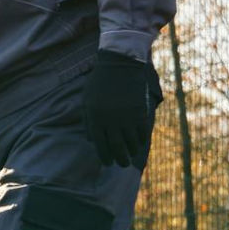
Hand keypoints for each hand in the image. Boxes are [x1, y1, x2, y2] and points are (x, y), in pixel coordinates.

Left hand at [82, 50, 156, 167]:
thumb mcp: (87, 100)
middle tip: (121, 164)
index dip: (104, 156)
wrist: (120, 65)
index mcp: (95, 117)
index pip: (100, 144)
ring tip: (130, 156)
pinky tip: (139, 145)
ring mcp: (126, 116)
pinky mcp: (139, 111)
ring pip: (130, 142)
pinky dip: (140, 141)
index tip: (107, 162)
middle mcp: (110, 119)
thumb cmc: (100, 83)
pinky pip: (141, 132)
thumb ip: (88, 121)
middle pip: (116, 147)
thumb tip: (91, 141)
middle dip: (119, 159)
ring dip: (131, 152)